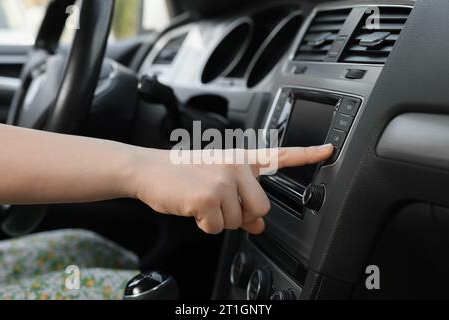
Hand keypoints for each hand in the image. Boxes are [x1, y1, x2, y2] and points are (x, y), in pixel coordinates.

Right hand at [129, 145, 333, 234]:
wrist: (150, 169)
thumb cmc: (183, 173)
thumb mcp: (215, 182)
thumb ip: (242, 202)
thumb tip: (259, 227)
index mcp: (240, 160)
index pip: (279, 156)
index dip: (307, 154)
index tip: (329, 150)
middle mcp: (236, 167)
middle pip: (261, 209)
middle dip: (241, 215)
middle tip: (218, 203)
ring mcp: (223, 181)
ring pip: (239, 221)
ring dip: (220, 220)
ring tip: (202, 202)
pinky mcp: (208, 198)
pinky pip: (218, 229)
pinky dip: (206, 226)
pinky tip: (193, 209)